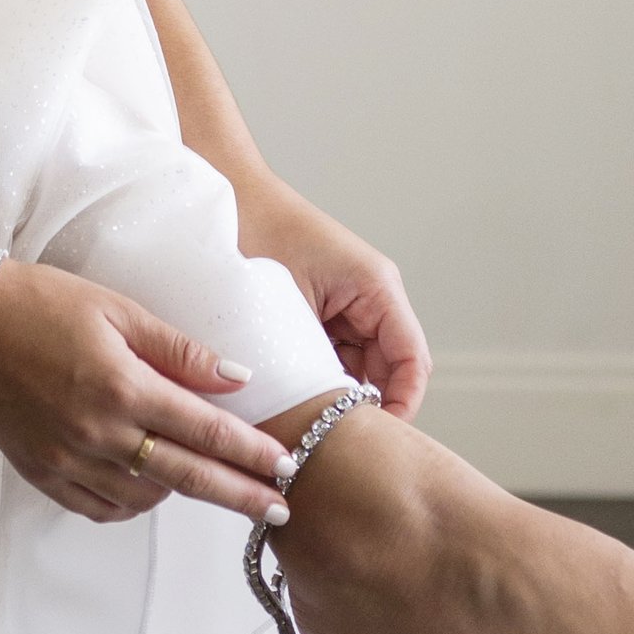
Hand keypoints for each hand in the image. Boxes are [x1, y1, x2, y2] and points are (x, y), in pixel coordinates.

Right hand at [0, 259, 292, 525]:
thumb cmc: (41, 302)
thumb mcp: (117, 310)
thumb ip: (180, 350)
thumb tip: (239, 378)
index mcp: (122, 386)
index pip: (205, 429)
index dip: (251, 452)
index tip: (288, 466)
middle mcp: (97, 432)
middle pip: (187, 475)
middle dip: (241, 495)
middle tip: (281, 511)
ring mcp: (67, 459)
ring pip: (145, 496)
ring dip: (183, 491)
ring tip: (207, 479)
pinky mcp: (41, 473)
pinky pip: (101, 508)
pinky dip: (132, 503)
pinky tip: (149, 488)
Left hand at [233, 175, 429, 417]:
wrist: (223, 192)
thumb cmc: (253, 232)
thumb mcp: (285, 309)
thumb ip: (309, 364)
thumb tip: (316, 419)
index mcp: (377, 287)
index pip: (411, 361)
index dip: (401, 406)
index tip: (374, 441)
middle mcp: (372, 295)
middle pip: (388, 369)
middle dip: (364, 405)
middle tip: (330, 440)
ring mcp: (349, 301)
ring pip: (359, 365)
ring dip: (337, 391)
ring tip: (306, 418)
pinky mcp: (325, 307)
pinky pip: (334, 352)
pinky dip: (317, 374)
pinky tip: (291, 391)